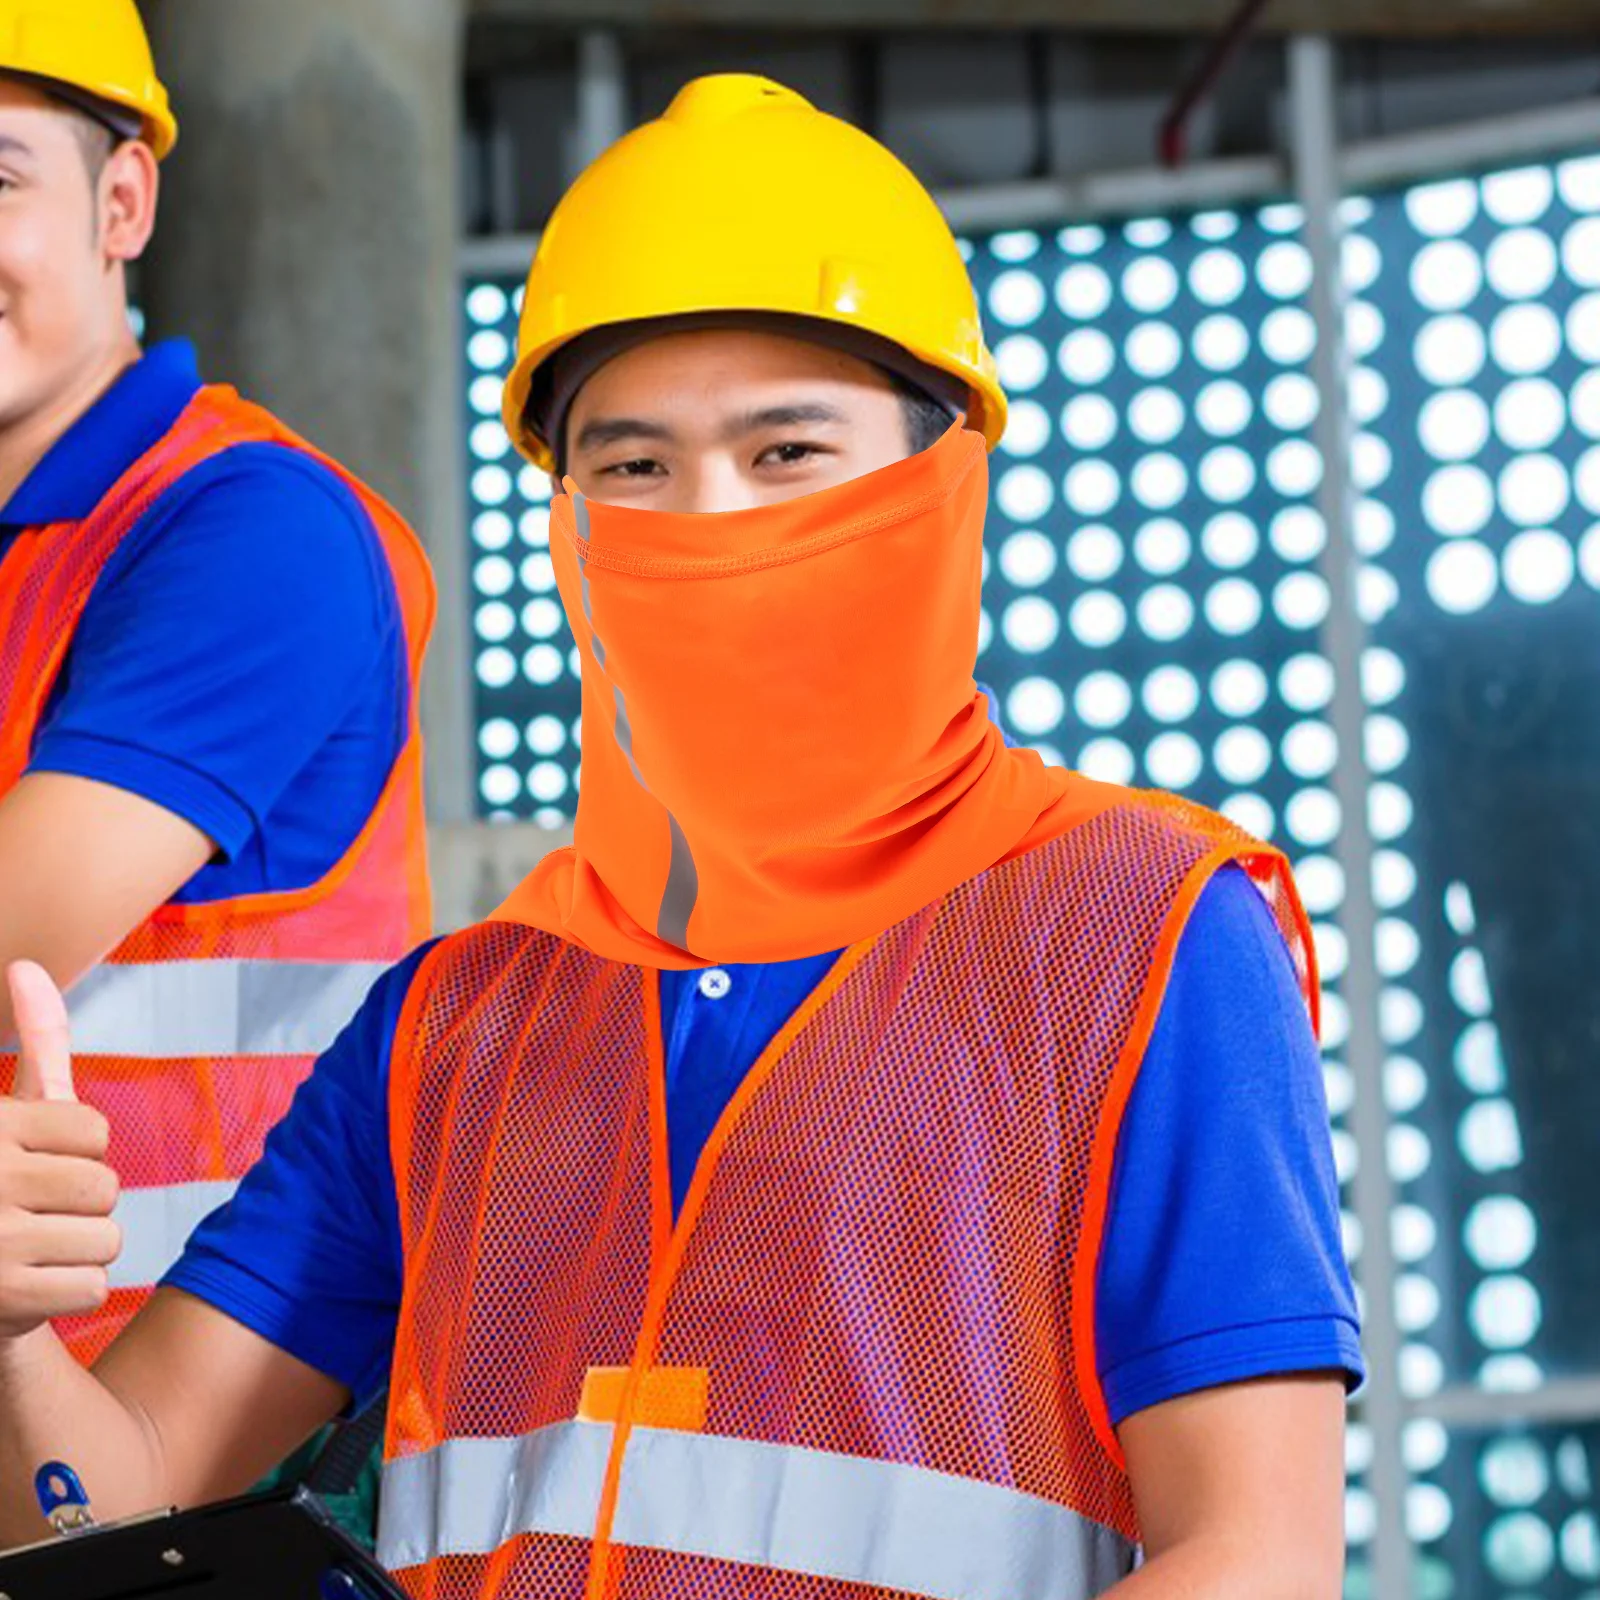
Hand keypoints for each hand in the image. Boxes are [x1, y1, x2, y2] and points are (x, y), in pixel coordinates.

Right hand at [0, 963, 119, 1339]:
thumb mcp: (11, 1111)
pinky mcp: (3, 1299)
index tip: (32, 1164)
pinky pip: (92, 1287)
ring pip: (106, 1238)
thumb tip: (28, 965)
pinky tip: (26, 1289)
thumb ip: (35, 1041)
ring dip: (77, 1251)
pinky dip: (68, 1292)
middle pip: (104, 1186)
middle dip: (80, 1204)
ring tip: (26, 1252)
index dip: (76, 1152)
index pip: (92, 1131)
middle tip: (28, 1215)